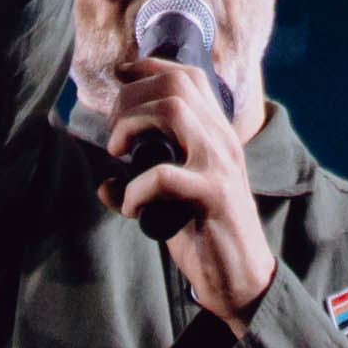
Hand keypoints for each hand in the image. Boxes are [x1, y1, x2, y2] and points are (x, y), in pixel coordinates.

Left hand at [98, 55, 277, 327]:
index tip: (120, 77)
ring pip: (172, 109)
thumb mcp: (174, 201)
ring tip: (116, 153)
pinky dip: (134, 188)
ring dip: (131, 123)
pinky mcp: (213, 195)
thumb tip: (105, 184)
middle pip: (174, 84)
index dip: (149, 67)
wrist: (242, 279)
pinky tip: (129, 207)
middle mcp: (223, 139)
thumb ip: (144, 183)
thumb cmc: (206, 236)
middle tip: (113, 134)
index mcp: (217, 134)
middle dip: (130, 97)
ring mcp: (221, 164)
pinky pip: (163, 174)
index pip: (189, 76)